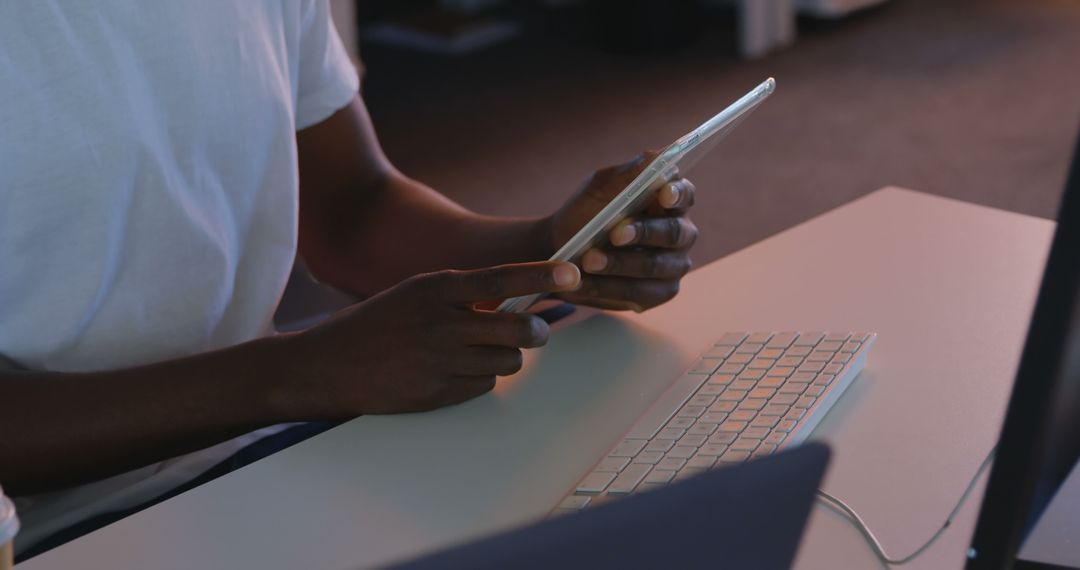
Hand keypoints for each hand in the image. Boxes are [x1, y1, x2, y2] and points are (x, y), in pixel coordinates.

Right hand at [273, 261, 580, 416]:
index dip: (541, 274)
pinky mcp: (436, 394)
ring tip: (479, 353)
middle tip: (535, 331)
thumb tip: (515, 298)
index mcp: (434, 288)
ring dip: (504, 358)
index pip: (500, 277)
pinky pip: (483, 387)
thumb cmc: (377, 323)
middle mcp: (440, 323)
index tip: (574, 271)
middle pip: (519, 329)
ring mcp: (439, 361)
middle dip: (535, 332)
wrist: (325, 365)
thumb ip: (460, 295)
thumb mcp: (414, 294)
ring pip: (507, 362)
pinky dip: (479, 380)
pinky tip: (452, 373)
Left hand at [545, 151, 697, 311]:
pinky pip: (639, 293)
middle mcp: (680, 234)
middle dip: (643, 233)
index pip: (685, 194)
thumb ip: (629, 174)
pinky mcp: (656, 294)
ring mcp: (671, 267)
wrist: (558, 251)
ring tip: (588, 260)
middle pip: (674, 233)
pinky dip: (608, 287)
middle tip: (613, 234)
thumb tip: (657, 156)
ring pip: (655, 266)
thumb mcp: (601, 188)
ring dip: (619, 263)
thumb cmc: (585, 213)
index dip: (677, 194)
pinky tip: (583, 282)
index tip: (661, 195)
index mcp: (670, 201)